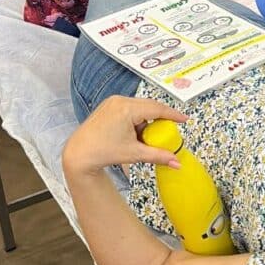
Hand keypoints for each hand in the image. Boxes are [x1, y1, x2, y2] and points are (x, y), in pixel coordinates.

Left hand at [63, 96, 187, 177]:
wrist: (79, 154)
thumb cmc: (103, 152)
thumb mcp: (134, 154)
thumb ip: (158, 156)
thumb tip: (177, 163)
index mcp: (127, 109)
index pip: (157, 108)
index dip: (173, 114)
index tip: (184, 120)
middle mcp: (120, 101)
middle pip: (149, 106)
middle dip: (161, 118)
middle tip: (168, 130)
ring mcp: (113, 102)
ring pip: (140, 106)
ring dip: (147, 119)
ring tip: (147, 136)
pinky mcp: (109, 106)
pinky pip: (130, 108)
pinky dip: (137, 118)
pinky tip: (136, 132)